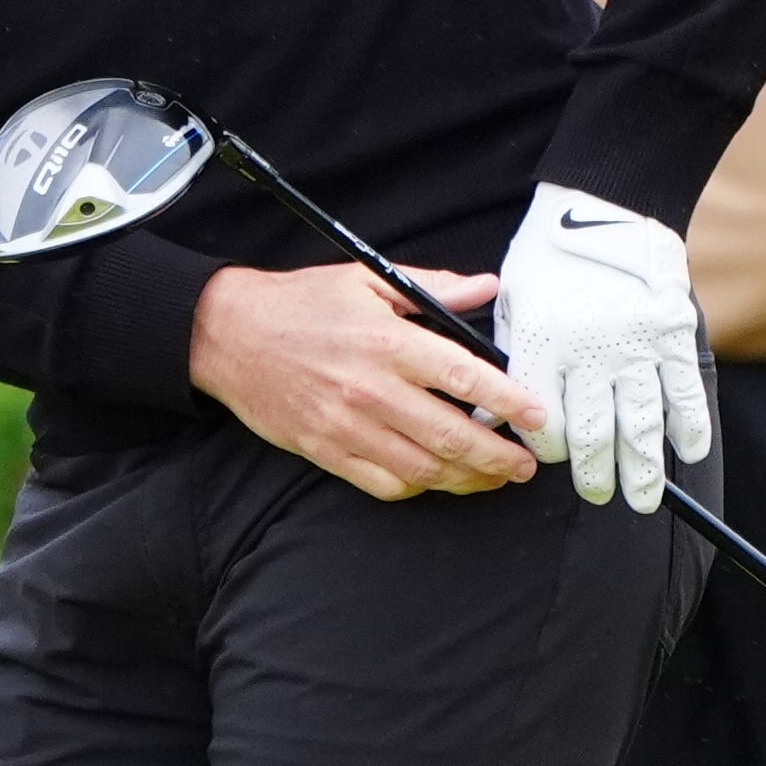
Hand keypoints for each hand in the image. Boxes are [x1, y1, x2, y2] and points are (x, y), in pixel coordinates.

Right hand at [189, 263, 545, 500]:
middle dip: (498, 456)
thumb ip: (432, 287)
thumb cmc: (299, 303)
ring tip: (491, 477)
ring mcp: (347, 425)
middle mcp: (370, 387)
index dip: (508, 400)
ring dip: (467, 478)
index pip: (463, 375)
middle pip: (452, 434)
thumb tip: (487, 287)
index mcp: (386, 340)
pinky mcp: (325, 450)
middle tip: (524, 465)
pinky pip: (384, 483)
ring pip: (424, 468)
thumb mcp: (366, 278)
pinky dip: (419, 486)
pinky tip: (437, 478)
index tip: (537, 416)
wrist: (228, 334)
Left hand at [495, 183, 708, 512]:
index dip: (544, 448)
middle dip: (594, 474)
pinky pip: (683, 392)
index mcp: (540, 341)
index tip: (549, 457)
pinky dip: (689, 428)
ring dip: (641, 469)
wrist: (603, 202)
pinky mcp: (670, 334)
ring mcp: (634, 344)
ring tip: (639, 498)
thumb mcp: (512, 300)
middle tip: (599, 495)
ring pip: (639, 425)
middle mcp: (587, 351)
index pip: (540, 419)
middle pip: (591, 434)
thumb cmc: (548, 252)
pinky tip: (686, 453)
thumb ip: (510, 357)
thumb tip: (493, 413)